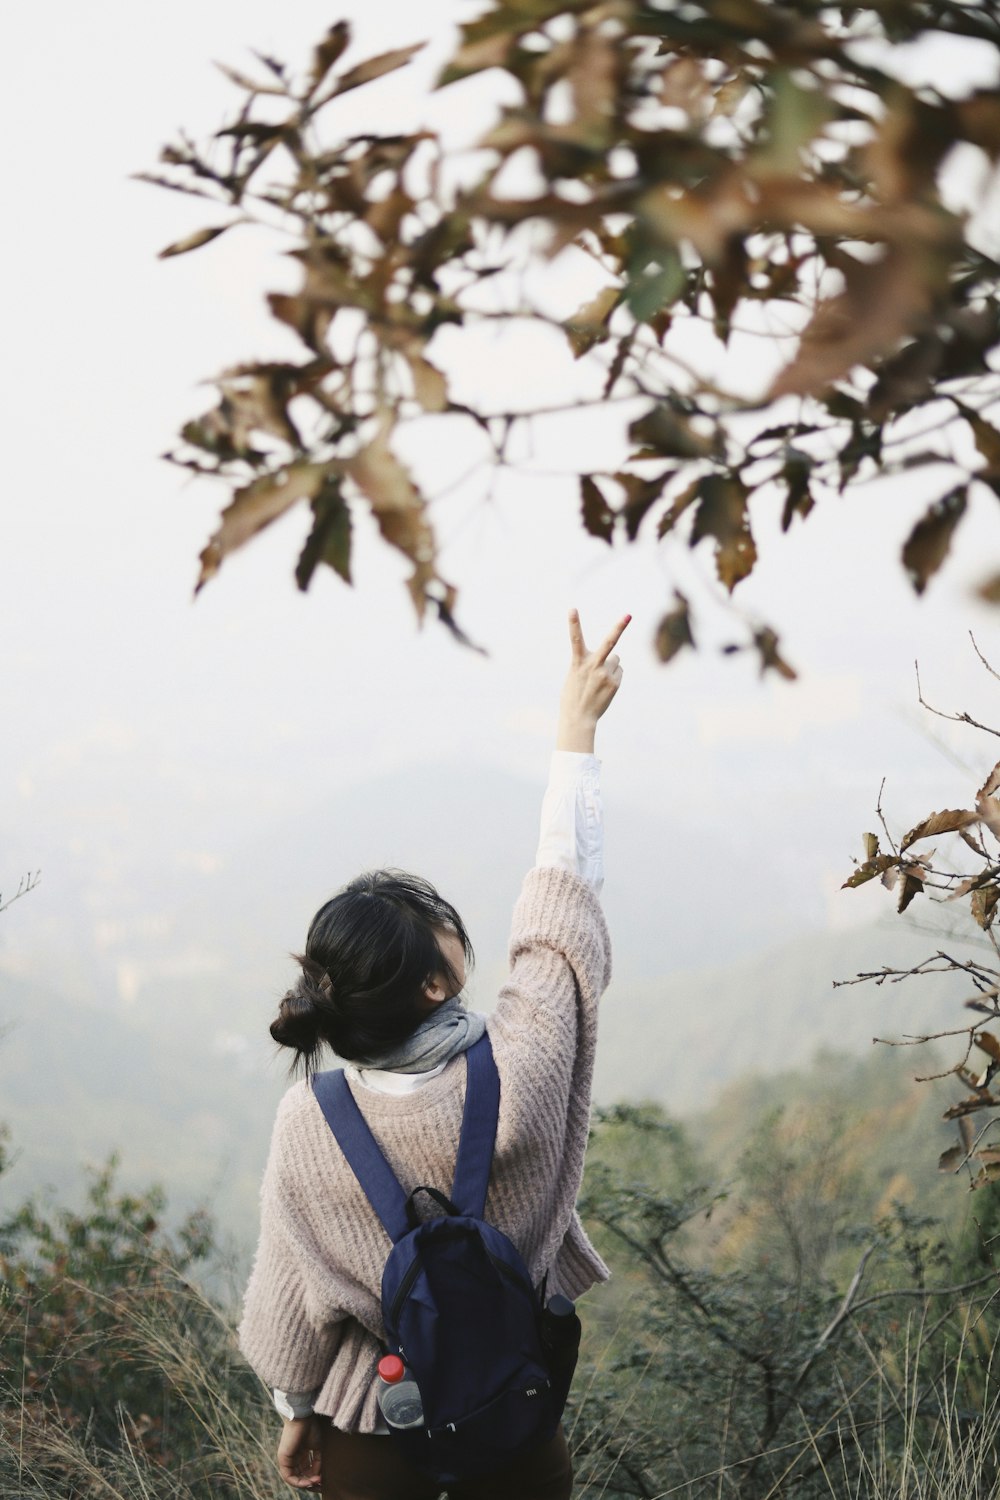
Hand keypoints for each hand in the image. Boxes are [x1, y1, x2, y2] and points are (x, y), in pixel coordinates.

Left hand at [277, 1415, 322, 1490]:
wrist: (303, 1417)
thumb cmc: (311, 1428)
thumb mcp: (317, 1447)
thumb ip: (317, 1462)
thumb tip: (317, 1476)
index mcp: (300, 1454)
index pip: (306, 1471)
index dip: (314, 1477)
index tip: (323, 1480)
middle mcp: (293, 1458)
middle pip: (300, 1476)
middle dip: (311, 1482)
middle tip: (320, 1484)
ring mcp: (287, 1459)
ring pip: (294, 1479)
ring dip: (306, 1483)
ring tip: (316, 1482)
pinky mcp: (283, 1459)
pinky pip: (288, 1477)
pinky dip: (298, 1482)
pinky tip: (309, 1481)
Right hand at [557, 609, 629, 753]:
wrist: (579, 717)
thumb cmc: (574, 694)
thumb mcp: (576, 675)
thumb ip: (590, 663)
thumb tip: (614, 659)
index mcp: (578, 662)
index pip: (575, 639)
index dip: (574, 623)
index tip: (573, 609)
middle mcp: (593, 666)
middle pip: (609, 643)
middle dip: (619, 628)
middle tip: (628, 615)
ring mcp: (605, 675)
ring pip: (615, 659)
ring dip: (610, 665)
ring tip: (599, 680)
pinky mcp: (615, 683)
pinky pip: (618, 671)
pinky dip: (614, 676)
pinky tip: (605, 687)